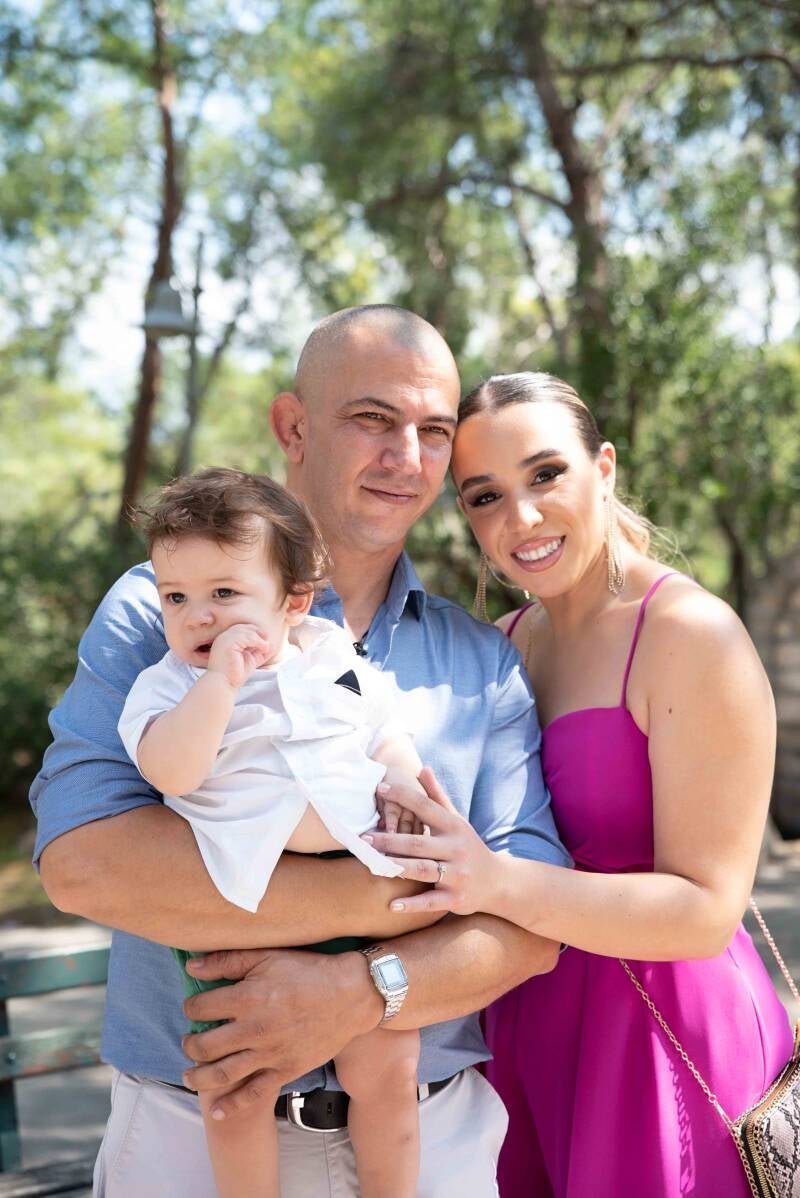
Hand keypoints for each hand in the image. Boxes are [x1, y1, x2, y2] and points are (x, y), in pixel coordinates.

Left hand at [180, 947, 381, 1119]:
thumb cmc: (308, 971)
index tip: (195, 1006)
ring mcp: (269, 1054)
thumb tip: (191, 966)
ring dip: (199, 1076)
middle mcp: (254, 1029)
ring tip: (189, 1075)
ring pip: (222, 1073)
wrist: (351, 994)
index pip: (201, 1008)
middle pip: (205, 1045)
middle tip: (190, 1039)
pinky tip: (216, 1110)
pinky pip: (253, 1094)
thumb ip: (227, 960)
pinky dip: (232, 1105)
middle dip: (190, 1043)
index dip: (192, 1006)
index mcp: (247, 997)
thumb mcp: (268, 955)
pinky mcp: (285, 1070)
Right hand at [207, 624, 270, 688]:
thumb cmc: (235, 674)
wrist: (225, 684)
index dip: (253, 630)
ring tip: (266, 647)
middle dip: (256, 631)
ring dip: (258, 638)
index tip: (265, 637)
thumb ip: (259, 651)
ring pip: (244, 631)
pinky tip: (263, 648)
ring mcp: (224, 640)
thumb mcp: (251, 659)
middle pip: (242, 627)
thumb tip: (273, 645)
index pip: (240, 629)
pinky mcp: (228, 644)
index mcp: (226, 641)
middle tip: (267, 638)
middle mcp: (223, 638)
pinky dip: (256, 641)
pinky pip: (245, 637)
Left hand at [365, 767, 497, 915]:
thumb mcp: (457, 821)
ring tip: (372, 864)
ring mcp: (457, 875)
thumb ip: (438, 796)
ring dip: (396, 867)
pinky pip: (431, 902)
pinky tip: (391, 905)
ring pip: (423, 870)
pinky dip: (412, 904)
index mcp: (454, 827)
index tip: (380, 789)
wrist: (498, 882)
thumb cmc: (468, 846)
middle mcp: (456, 849)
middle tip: (364, 838)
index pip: (426, 807)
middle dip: (390, 840)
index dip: (403, 796)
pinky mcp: (455, 898)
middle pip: (418, 843)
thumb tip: (423, 768)